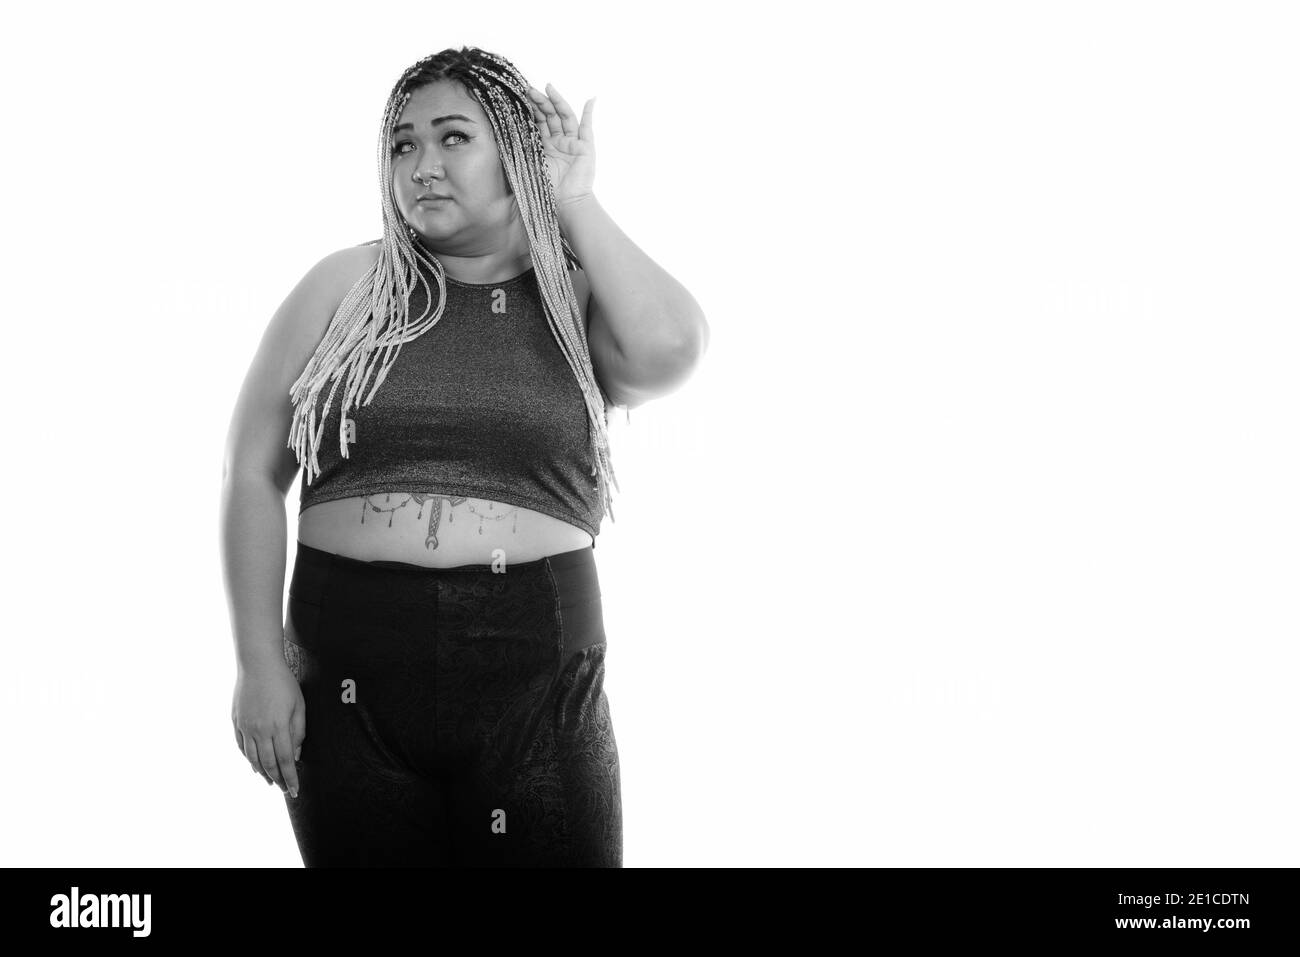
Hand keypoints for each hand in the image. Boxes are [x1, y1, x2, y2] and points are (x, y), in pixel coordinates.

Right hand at [232, 657, 304, 797]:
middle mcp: (259, 731)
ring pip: (253, 758)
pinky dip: (248, 759)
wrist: (257, 664)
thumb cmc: (284, 683)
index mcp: (278, 727)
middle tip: (286, 791)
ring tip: (271, 782)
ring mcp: (245, 727)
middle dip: (278, 780)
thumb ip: (298, 732)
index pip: (286, 760)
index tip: (295, 791)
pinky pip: (242, 747)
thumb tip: (295, 756)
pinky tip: (255, 765)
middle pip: (269, 763)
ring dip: (262, 773)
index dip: (291, 778)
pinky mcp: (236, 722)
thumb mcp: (298, 706)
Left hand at [525, 82, 595, 206]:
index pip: (538, 122)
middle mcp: (559, 141)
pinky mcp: (586, 147)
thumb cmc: (546, 190)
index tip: (519, 96)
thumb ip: (519, 150)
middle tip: (529, 90)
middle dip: (540, 102)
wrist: (566, 204)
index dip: (530, 109)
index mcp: (545, 146)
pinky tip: (591, 99)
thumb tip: (500, 135)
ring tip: (548, 88)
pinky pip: (587, 126)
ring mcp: (573, 143)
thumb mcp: (527, 166)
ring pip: (565, 117)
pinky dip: (590, 112)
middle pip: (550, 116)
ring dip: (557, 102)